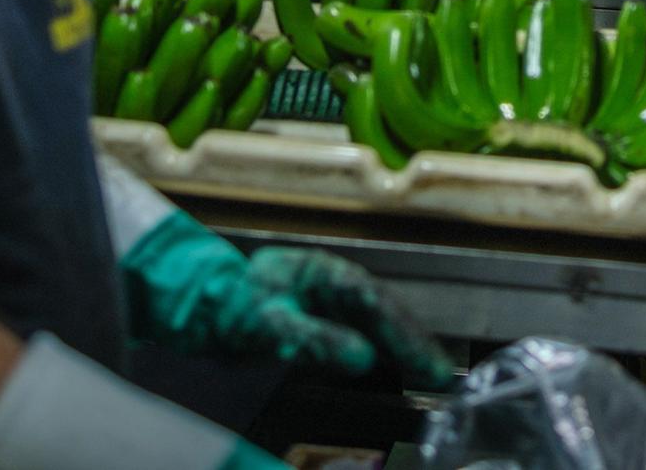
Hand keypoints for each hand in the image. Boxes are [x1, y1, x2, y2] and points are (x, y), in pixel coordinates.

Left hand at [234, 248, 452, 390]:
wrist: (205, 305)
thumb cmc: (233, 306)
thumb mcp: (269, 323)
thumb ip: (315, 340)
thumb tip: (363, 358)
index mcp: (325, 272)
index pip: (376, 303)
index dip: (405, 334)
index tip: (427, 362)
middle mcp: (335, 282)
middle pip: (385, 309)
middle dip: (414, 341)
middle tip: (440, 374)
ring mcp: (331, 297)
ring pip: (378, 319)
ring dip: (404, 344)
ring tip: (429, 372)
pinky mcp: (326, 315)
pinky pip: (365, 329)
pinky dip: (385, 347)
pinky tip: (397, 366)